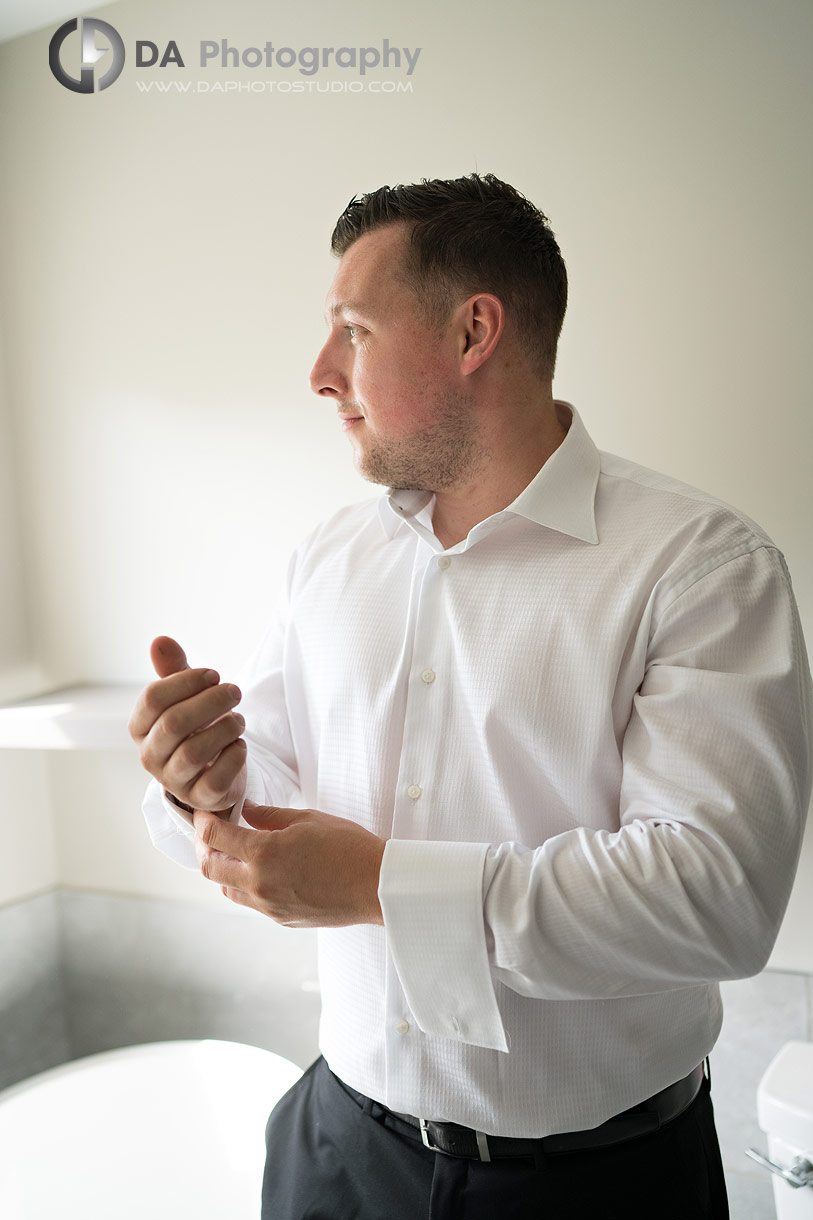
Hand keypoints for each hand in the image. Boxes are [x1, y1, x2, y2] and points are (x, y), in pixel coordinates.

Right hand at [128, 635, 246, 813]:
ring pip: (194, 753)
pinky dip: (233, 759)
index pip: (152, 698)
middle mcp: (150, 755)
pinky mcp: (200, 798)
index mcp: (140, 727)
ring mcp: (174, 780)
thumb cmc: (196, 725)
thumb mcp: (186, 696)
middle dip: (210, 702)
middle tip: (235, 690)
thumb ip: (173, 670)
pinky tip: (240, 745)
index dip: (186, 681)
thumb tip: (160, 641)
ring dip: (224, 728)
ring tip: (240, 719)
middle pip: (174, 723)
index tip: (214, 674)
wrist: (214, 768)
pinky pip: (215, 781)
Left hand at [193, 800, 385, 927]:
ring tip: (234, 852)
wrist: (377, 886)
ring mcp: (269, 906)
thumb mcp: (307, 819)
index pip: (215, 836)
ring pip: (227, 888)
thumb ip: (269, 815)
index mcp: (264, 853)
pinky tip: (261, 870)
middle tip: (212, 832)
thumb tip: (245, 811)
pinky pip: (250, 902)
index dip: (203, 821)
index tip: (204, 813)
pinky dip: (245, 884)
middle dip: (204, 847)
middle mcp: (259, 883)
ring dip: (223, 869)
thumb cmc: (348, 846)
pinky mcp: (281, 919)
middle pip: (209, 867)